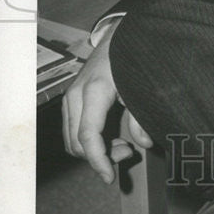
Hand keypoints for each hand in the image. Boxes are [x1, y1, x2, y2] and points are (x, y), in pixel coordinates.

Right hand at [62, 25, 152, 183]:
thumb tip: (144, 144)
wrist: (118, 36)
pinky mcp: (70, 100)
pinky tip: (110, 137)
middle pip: (76, 143)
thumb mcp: (141, 85)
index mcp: (95, 91)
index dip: (98, 161)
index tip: (110, 177)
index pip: (88, 136)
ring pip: (71, 140)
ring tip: (122, 145)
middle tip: (127, 152)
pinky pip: (72, 131)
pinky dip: (87, 141)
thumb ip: (142, 116)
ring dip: (93, 150)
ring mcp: (70, 97)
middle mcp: (76, 95)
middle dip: (100, 157)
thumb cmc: (132, 59)